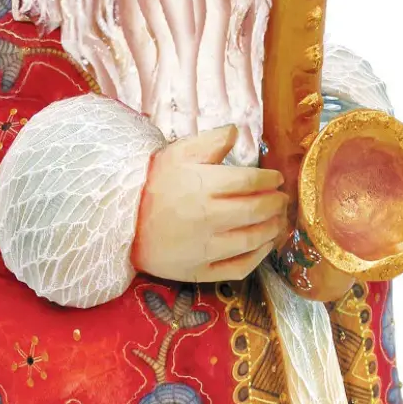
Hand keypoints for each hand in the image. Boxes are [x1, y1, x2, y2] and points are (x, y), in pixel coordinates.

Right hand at [132, 125, 286, 282]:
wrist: (119, 221)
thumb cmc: (150, 184)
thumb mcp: (176, 153)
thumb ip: (210, 141)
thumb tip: (237, 131)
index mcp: (203, 186)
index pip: (251, 180)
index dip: (270, 179)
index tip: (276, 179)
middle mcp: (208, 219)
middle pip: (257, 211)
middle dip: (277, 204)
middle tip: (283, 200)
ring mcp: (205, 249)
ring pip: (253, 240)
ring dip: (274, 229)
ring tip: (279, 221)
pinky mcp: (199, 271)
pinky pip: (239, 268)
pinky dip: (259, 257)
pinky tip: (264, 246)